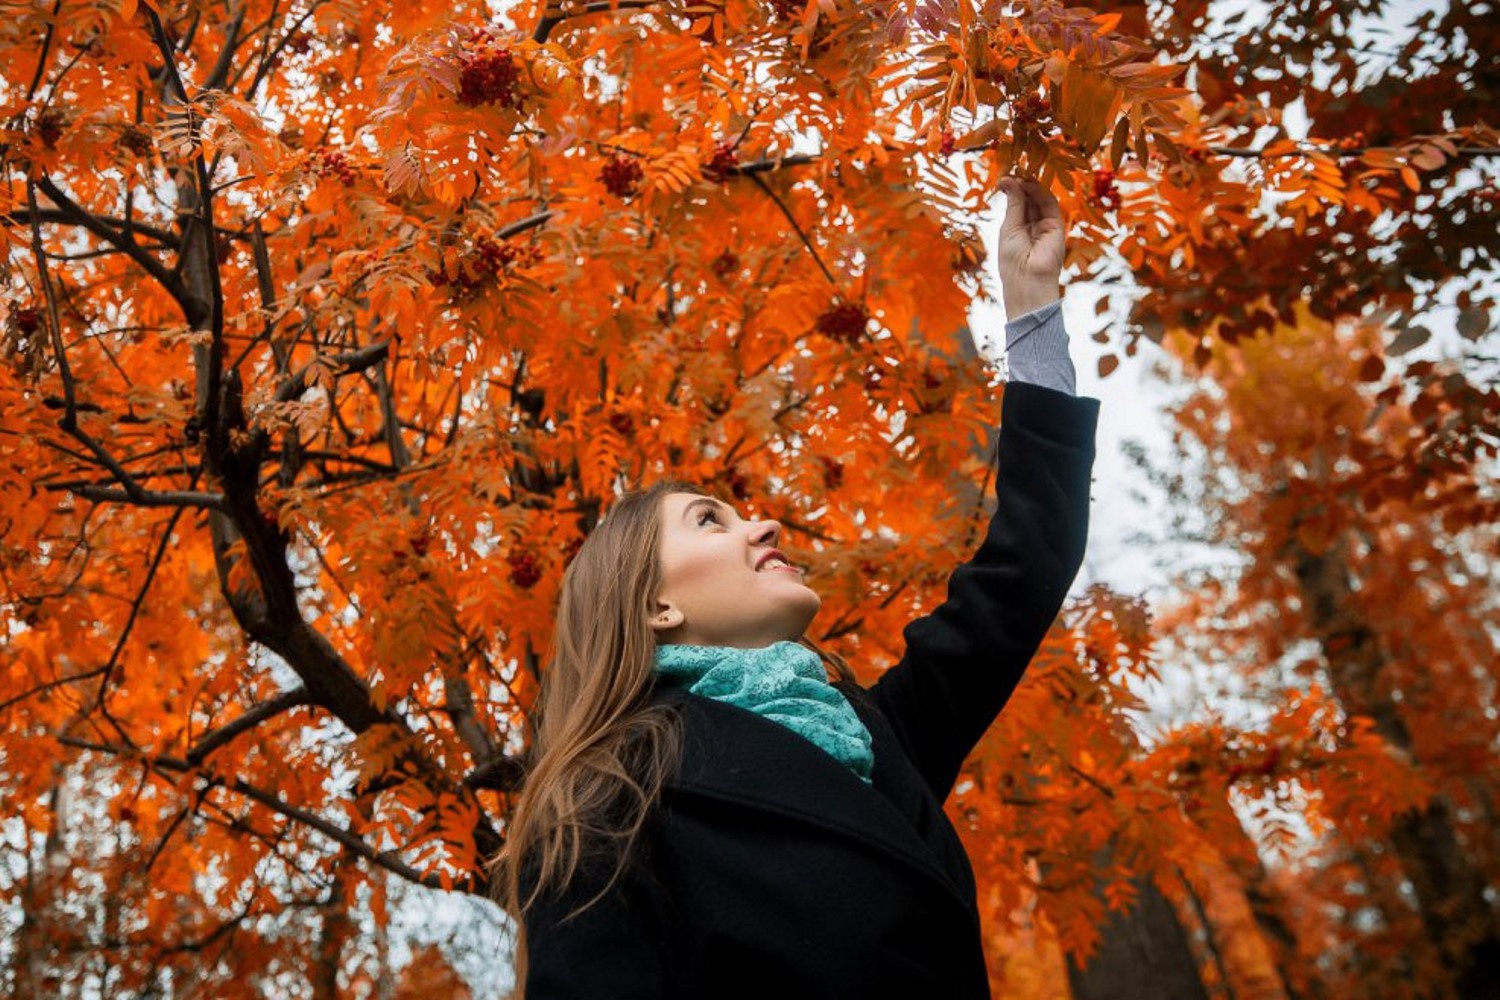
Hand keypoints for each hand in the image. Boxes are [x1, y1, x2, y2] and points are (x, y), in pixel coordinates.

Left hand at [995, 176, 1065, 318]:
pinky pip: (1049, 204)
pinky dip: (1039, 191)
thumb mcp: (1009, 228)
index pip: (1017, 203)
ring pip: (1039, 199)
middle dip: (1020, 183)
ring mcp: (1045, 225)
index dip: (1012, 188)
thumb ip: (1013, 204)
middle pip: (1028, 198)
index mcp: (1018, 229)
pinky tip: (1027, 182)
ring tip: (1018, 172)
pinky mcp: (1056, 225)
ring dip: (1029, 184)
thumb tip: (1008, 180)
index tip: (1004, 176)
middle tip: (1012, 168)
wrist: (1028, 282)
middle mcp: (1032, 226)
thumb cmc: (1012, 260)